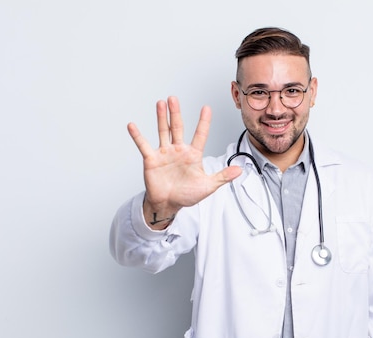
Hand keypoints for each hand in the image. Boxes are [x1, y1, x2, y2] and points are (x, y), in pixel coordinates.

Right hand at [127, 96, 241, 228]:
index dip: (203, 122)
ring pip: (163, 131)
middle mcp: (178, 150)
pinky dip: (137, 136)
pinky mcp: (151, 159)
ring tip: (160, 103)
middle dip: (176, 113)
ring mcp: (164, 153)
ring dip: (161, 118)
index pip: (200, 134)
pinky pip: (143, 145)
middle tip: (174, 98)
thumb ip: (222, 176)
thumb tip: (240, 170)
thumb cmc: (187, 195)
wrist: (168, 204)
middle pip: (178, 127)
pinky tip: (132, 126)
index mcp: (193, 155)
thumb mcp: (208, 186)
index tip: (206, 108)